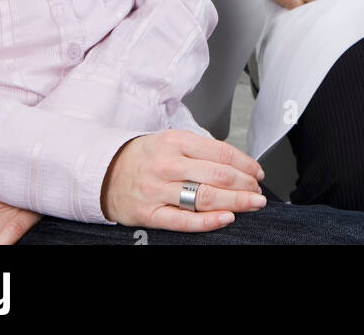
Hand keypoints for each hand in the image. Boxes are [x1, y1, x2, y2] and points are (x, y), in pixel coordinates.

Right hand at [100, 129, 267, 229]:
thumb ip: (200, 150)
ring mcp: (158, 190)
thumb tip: (234, 163)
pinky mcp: (150, 213)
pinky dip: (208, 221)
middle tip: (258, 191)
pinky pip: (183, 220)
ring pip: (204, 197)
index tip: (257, 171)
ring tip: (252, 204)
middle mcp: (168, 164)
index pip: (219, 152)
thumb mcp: (170, 141)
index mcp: (175, 141)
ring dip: (235, 201)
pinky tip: (226, 218)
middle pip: (217, 175)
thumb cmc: (143, 157)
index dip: (244, 163)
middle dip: (244, 184)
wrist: (105, 172)